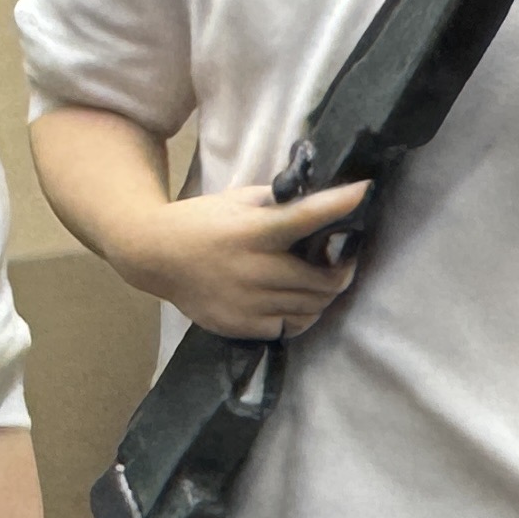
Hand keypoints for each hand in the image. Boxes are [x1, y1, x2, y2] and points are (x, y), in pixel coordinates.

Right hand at [107, 180, 367, 339]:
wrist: (155, 257)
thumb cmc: (203, 223)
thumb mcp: (237, 200)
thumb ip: (278, 203)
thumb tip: (322, 202)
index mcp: (253, 231)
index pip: (305, 217)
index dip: (339, 205)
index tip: (363, 191)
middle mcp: (253, 269)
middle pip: (322, 279)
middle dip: (340, 270)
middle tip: (342, 260)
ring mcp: (247, 302)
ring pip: (311, 307)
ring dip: (323, 295)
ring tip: (318, 282)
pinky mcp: (239, 325)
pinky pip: (289, 326)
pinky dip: (300, 315)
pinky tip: (294, 302)